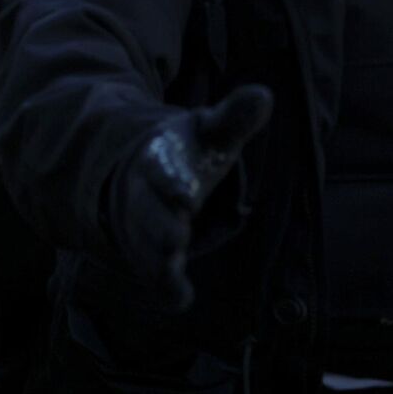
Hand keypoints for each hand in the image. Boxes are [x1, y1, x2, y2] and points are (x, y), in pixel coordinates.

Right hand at [109, 86, 273, 308]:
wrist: (129, 175)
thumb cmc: (184, 154)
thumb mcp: (206, 133)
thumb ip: (233, 119)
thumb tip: (263, 95)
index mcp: (158, 160)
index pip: (161, 169)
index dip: (172, 181)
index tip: (186, 194)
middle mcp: (143, 195)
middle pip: (148, 212)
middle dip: (160, 225)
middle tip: (176, 238)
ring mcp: (142, 226)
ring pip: (145, 244)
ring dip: (157, 258)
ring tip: (170, 269)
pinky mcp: (148, 252)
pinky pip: (154, 273)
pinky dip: (165, 286)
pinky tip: (179, 298)